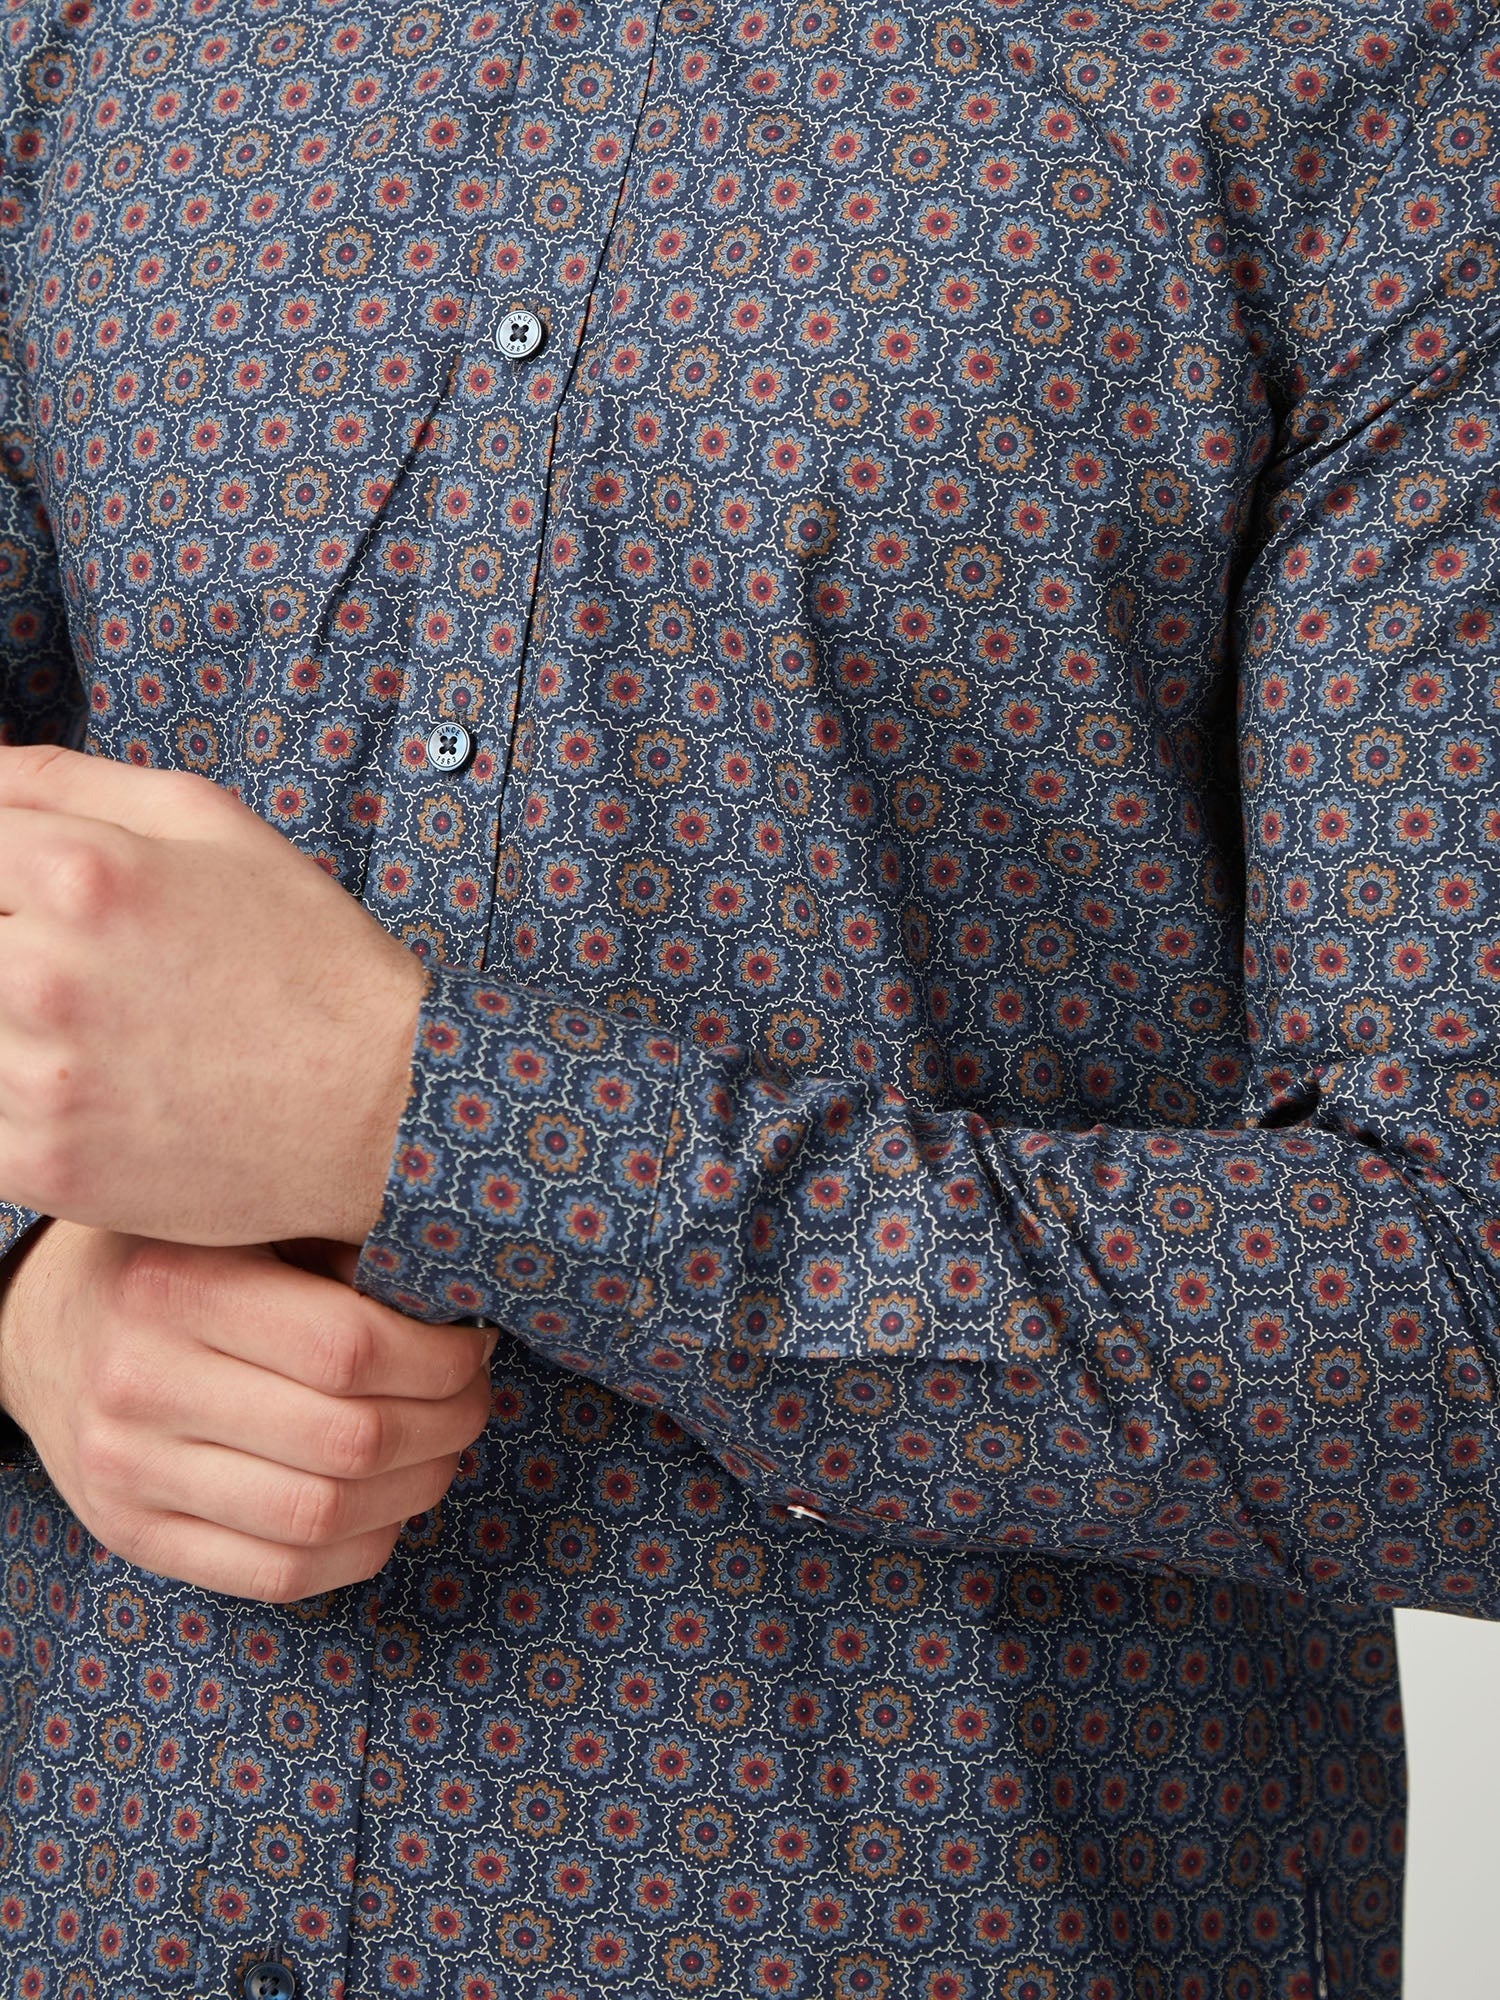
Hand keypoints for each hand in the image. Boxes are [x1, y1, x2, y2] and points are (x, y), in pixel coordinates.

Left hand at [0, 744, 427, 1245]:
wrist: (385, 1111)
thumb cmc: (305, 959)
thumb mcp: (208, 823)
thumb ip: (63, 780)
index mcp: (80, 875)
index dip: (3, 875)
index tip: (30, 902)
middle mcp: (46, 975)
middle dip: (9, 944)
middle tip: (75, 972)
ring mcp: (40, 1080)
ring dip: (7, 1023)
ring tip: (89, 1027)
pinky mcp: (42, 1166)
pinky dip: (8, 1098)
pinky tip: (76, 1087)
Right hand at [0, 1220, 494, 1600]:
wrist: (38, 1328)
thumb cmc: (173, 1259)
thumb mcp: (238, 1219)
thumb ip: (336, 1246)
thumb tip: (460, 1297)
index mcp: (176, 1287)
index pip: (351, 1349)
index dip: (440, 1358)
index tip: (471, 1343)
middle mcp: (141, 1385)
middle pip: (349, 1440)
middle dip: (447, 1424)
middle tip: (472, 1398)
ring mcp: (129, 1474)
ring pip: (323, 1518)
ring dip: (416, 1489)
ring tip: (442, 1448)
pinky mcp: (132, 1537)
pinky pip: (280, 1575)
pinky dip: (362, 1547)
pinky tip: (387, 1502)